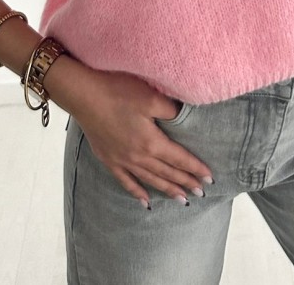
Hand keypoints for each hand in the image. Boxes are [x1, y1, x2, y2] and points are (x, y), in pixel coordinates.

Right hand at [52, 59, 213, 207]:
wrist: (84, 95)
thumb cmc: (118, 91)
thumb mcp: (150, 97)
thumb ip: (171, 110)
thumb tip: (186, 117)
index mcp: (151, 142)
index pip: (179, 159)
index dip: (195, 168)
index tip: (209, 177)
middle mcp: (138, 157)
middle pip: (167, 172)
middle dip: (185, 182)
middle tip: (201, 191)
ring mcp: (122, 160)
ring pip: (150, 180)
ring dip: (167, 190)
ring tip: (182, 199)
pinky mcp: (108, 159)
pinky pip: (126, 182)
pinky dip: (137, 193)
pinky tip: (145, 201)